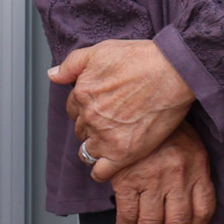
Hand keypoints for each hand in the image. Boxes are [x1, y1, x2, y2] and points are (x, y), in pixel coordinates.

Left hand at [49, 39, 196, 183]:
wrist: (171, 72)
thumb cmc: (140, 58)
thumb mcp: (100, 50)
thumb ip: (72, 64)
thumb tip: (52, 75)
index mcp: (82, 93)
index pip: (73, 108)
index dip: (84, 108)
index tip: (97, 108)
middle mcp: (90, 116)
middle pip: (80, 129)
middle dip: (90, 126)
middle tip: (108, 122)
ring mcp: (105, 136)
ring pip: (87, 150)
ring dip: (94, 148)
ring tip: (108, 144)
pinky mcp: (123, 153)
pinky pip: (101, 171)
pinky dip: (100, 172)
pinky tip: (105, 168)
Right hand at [109, 127, 215, 223]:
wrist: (139, 99)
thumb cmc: (165, 124)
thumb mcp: (191, 143)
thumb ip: (194, 171)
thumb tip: (190, 202)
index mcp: (197, 167)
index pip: (204, 210)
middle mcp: (178, 177)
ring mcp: (152, 179)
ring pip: (151, 223)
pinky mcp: (127, 179)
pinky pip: (127, 213)